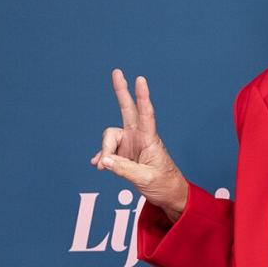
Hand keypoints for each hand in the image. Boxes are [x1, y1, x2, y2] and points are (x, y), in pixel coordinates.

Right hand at [91, 69, 188, 219]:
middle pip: (127, 109)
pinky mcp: (124, 153)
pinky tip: (99, 165)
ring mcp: (131, 144)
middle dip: (121, 91)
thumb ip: (124, 169)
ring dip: (105, 151)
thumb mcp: (145, 179)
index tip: (140, 80)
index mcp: (150, 140)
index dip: (142, 97)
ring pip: (109, 138)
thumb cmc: (163, 184)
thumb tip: (104, 161)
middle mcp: (139, 137)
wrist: (168, 194)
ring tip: (104, 168)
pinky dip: (103, 158)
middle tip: (117, 71)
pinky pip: (108, 151)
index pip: (146, 114)